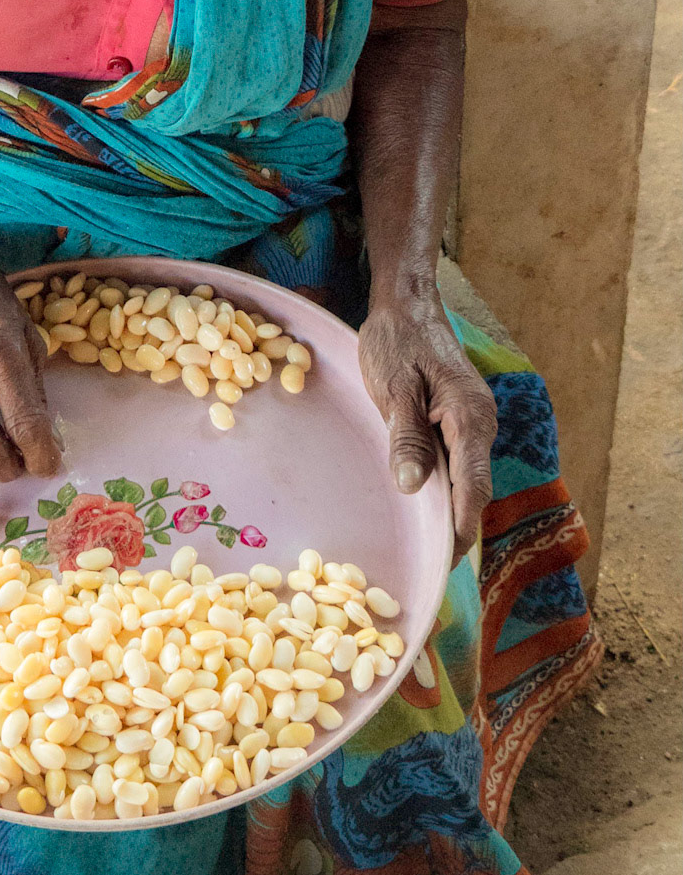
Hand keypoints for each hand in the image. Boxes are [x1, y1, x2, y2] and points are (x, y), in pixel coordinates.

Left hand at [358, 291, 496, 562]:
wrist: (407, 302)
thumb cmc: (397, 339)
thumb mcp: (394, 386)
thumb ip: (406, 436)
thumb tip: (413, 487)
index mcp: (470, 416)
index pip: (471, 485)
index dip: (459, 527)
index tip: (446, 563)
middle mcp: (479, 423)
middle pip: (472, 489)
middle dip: (454, 529)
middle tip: (431, 571)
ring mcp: (471, 423)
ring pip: (463, 478)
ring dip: (447, 511)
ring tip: (426, 553)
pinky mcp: (457, 421)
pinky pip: (454, 463)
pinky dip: (441, 488)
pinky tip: (422, 509)